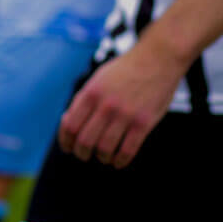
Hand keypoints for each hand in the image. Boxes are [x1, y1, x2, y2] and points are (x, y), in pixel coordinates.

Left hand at [57, 37, 187, 167]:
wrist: (157, 59)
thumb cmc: (125, 70)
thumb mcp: (98, 79)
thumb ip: (84, 99)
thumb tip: (67, 123)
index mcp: (90, 93)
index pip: (70, 125)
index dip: (65, 141)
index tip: (67, 148)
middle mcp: (105, 105)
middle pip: (85, 140)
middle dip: (81, 153)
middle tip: (84, 155)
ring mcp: (125, 115)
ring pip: (105, 148)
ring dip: (101, 157)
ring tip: (102, 157)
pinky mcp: (144, 123)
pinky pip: (128, 150)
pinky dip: (120, 160)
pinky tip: (118, 162)